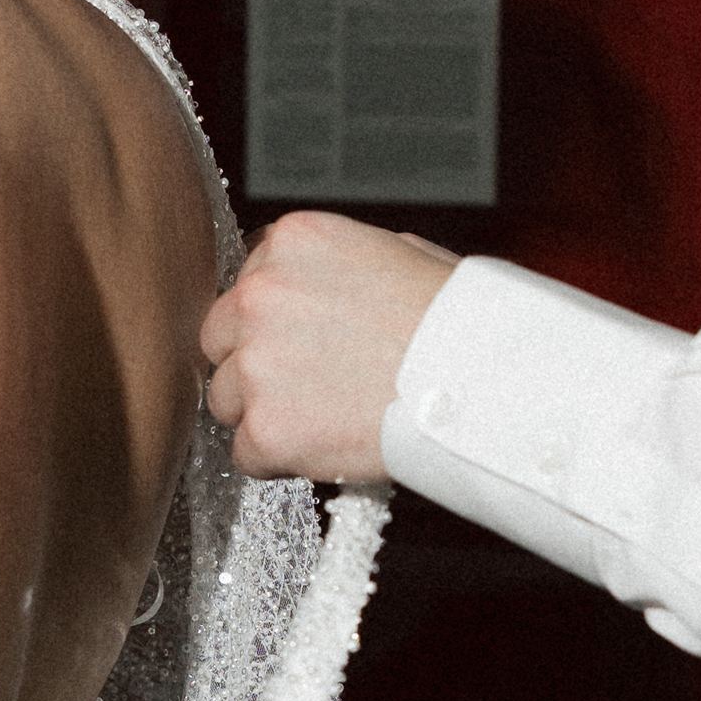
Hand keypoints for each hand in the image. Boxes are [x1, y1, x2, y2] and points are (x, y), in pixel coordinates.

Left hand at [202, 211, 459, 481]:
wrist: (481, 378)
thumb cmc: (457, 320)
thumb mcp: (397, 255)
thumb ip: (336, 268)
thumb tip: (321, 291)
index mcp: (293, 241)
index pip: (248, 280)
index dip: (274, 319)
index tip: (303, 341)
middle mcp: (260, 294)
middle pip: (220, 339)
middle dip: (255, 363)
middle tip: (307, 386)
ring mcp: (257, 363)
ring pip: (226, 398)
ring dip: (266, 412)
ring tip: (325, 419)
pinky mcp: (265, 427)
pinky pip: (245, 453)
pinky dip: (279, 460)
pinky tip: (323, 448)